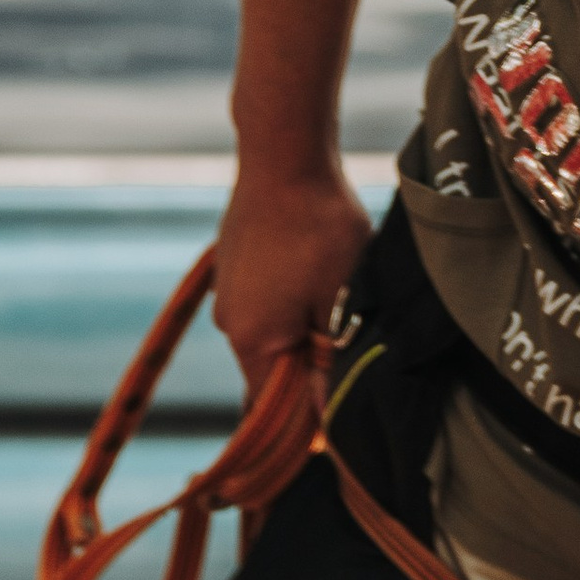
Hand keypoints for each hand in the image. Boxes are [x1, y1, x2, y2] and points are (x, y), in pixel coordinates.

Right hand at [212, 161, 369, 401]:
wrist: (284, 154)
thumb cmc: (318, 227)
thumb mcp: (340, 300)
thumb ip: (330, 359)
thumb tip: (327, 414)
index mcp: (252, 341)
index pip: (274, 410)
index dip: (308, 423)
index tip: (338, 425)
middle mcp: (231, 323)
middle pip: (273, 375)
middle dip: (309, 377)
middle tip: (350, 358)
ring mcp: (229, 294)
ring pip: (272, 338)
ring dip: (305, 339)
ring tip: (339, 315)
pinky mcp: (235, 269)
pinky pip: (266, 307)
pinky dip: (292, 311)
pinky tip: (318, 287)